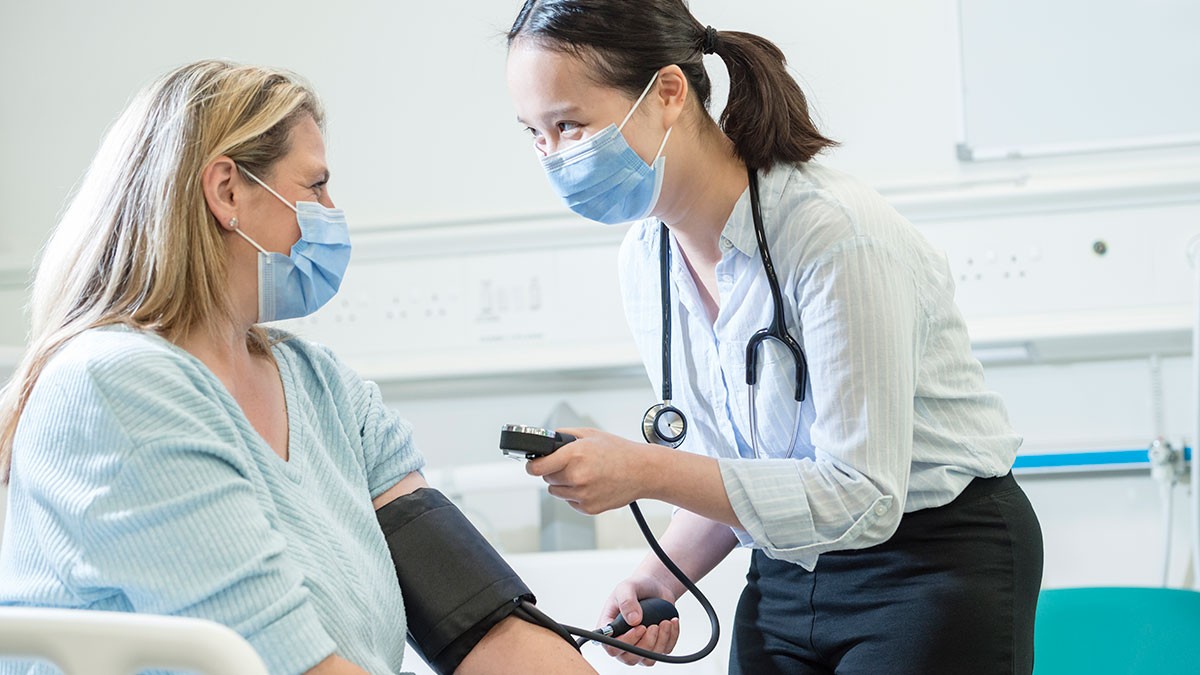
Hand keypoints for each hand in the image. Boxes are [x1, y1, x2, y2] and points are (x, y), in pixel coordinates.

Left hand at [525, 427, 656, 514]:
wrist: (642, 471)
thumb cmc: (618, 451)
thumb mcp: (589, 434)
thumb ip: (564, 436)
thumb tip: (545, 440)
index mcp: (574, 456)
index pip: (537, 468)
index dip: (532, 466)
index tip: (531, 465)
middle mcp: (577, 477)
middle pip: (547, 479)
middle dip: (553, 471)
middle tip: (571, 464)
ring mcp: (583, 495)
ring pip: (556, 491)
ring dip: (564, 484)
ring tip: (584, 474)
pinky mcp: (589, 508)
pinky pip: (570, 502)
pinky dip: (576, 495)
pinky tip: (592, 484)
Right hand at [597, 574, 680, 666]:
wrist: (654, 587)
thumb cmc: (636, 587)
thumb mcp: (627, 587)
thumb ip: (627, 601)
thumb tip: (633, 620)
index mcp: (610, 630)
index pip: (611, 648)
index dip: (626, 642)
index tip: (640, 627)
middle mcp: (622, 642)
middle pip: (630, 658)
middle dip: (646, 643)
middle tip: (653, 626)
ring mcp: (639, 646)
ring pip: (648, 660)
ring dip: (660, 641)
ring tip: (664, 622)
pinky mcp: (655, 647)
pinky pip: (664, 651)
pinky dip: (671, 637)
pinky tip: (671, 622)